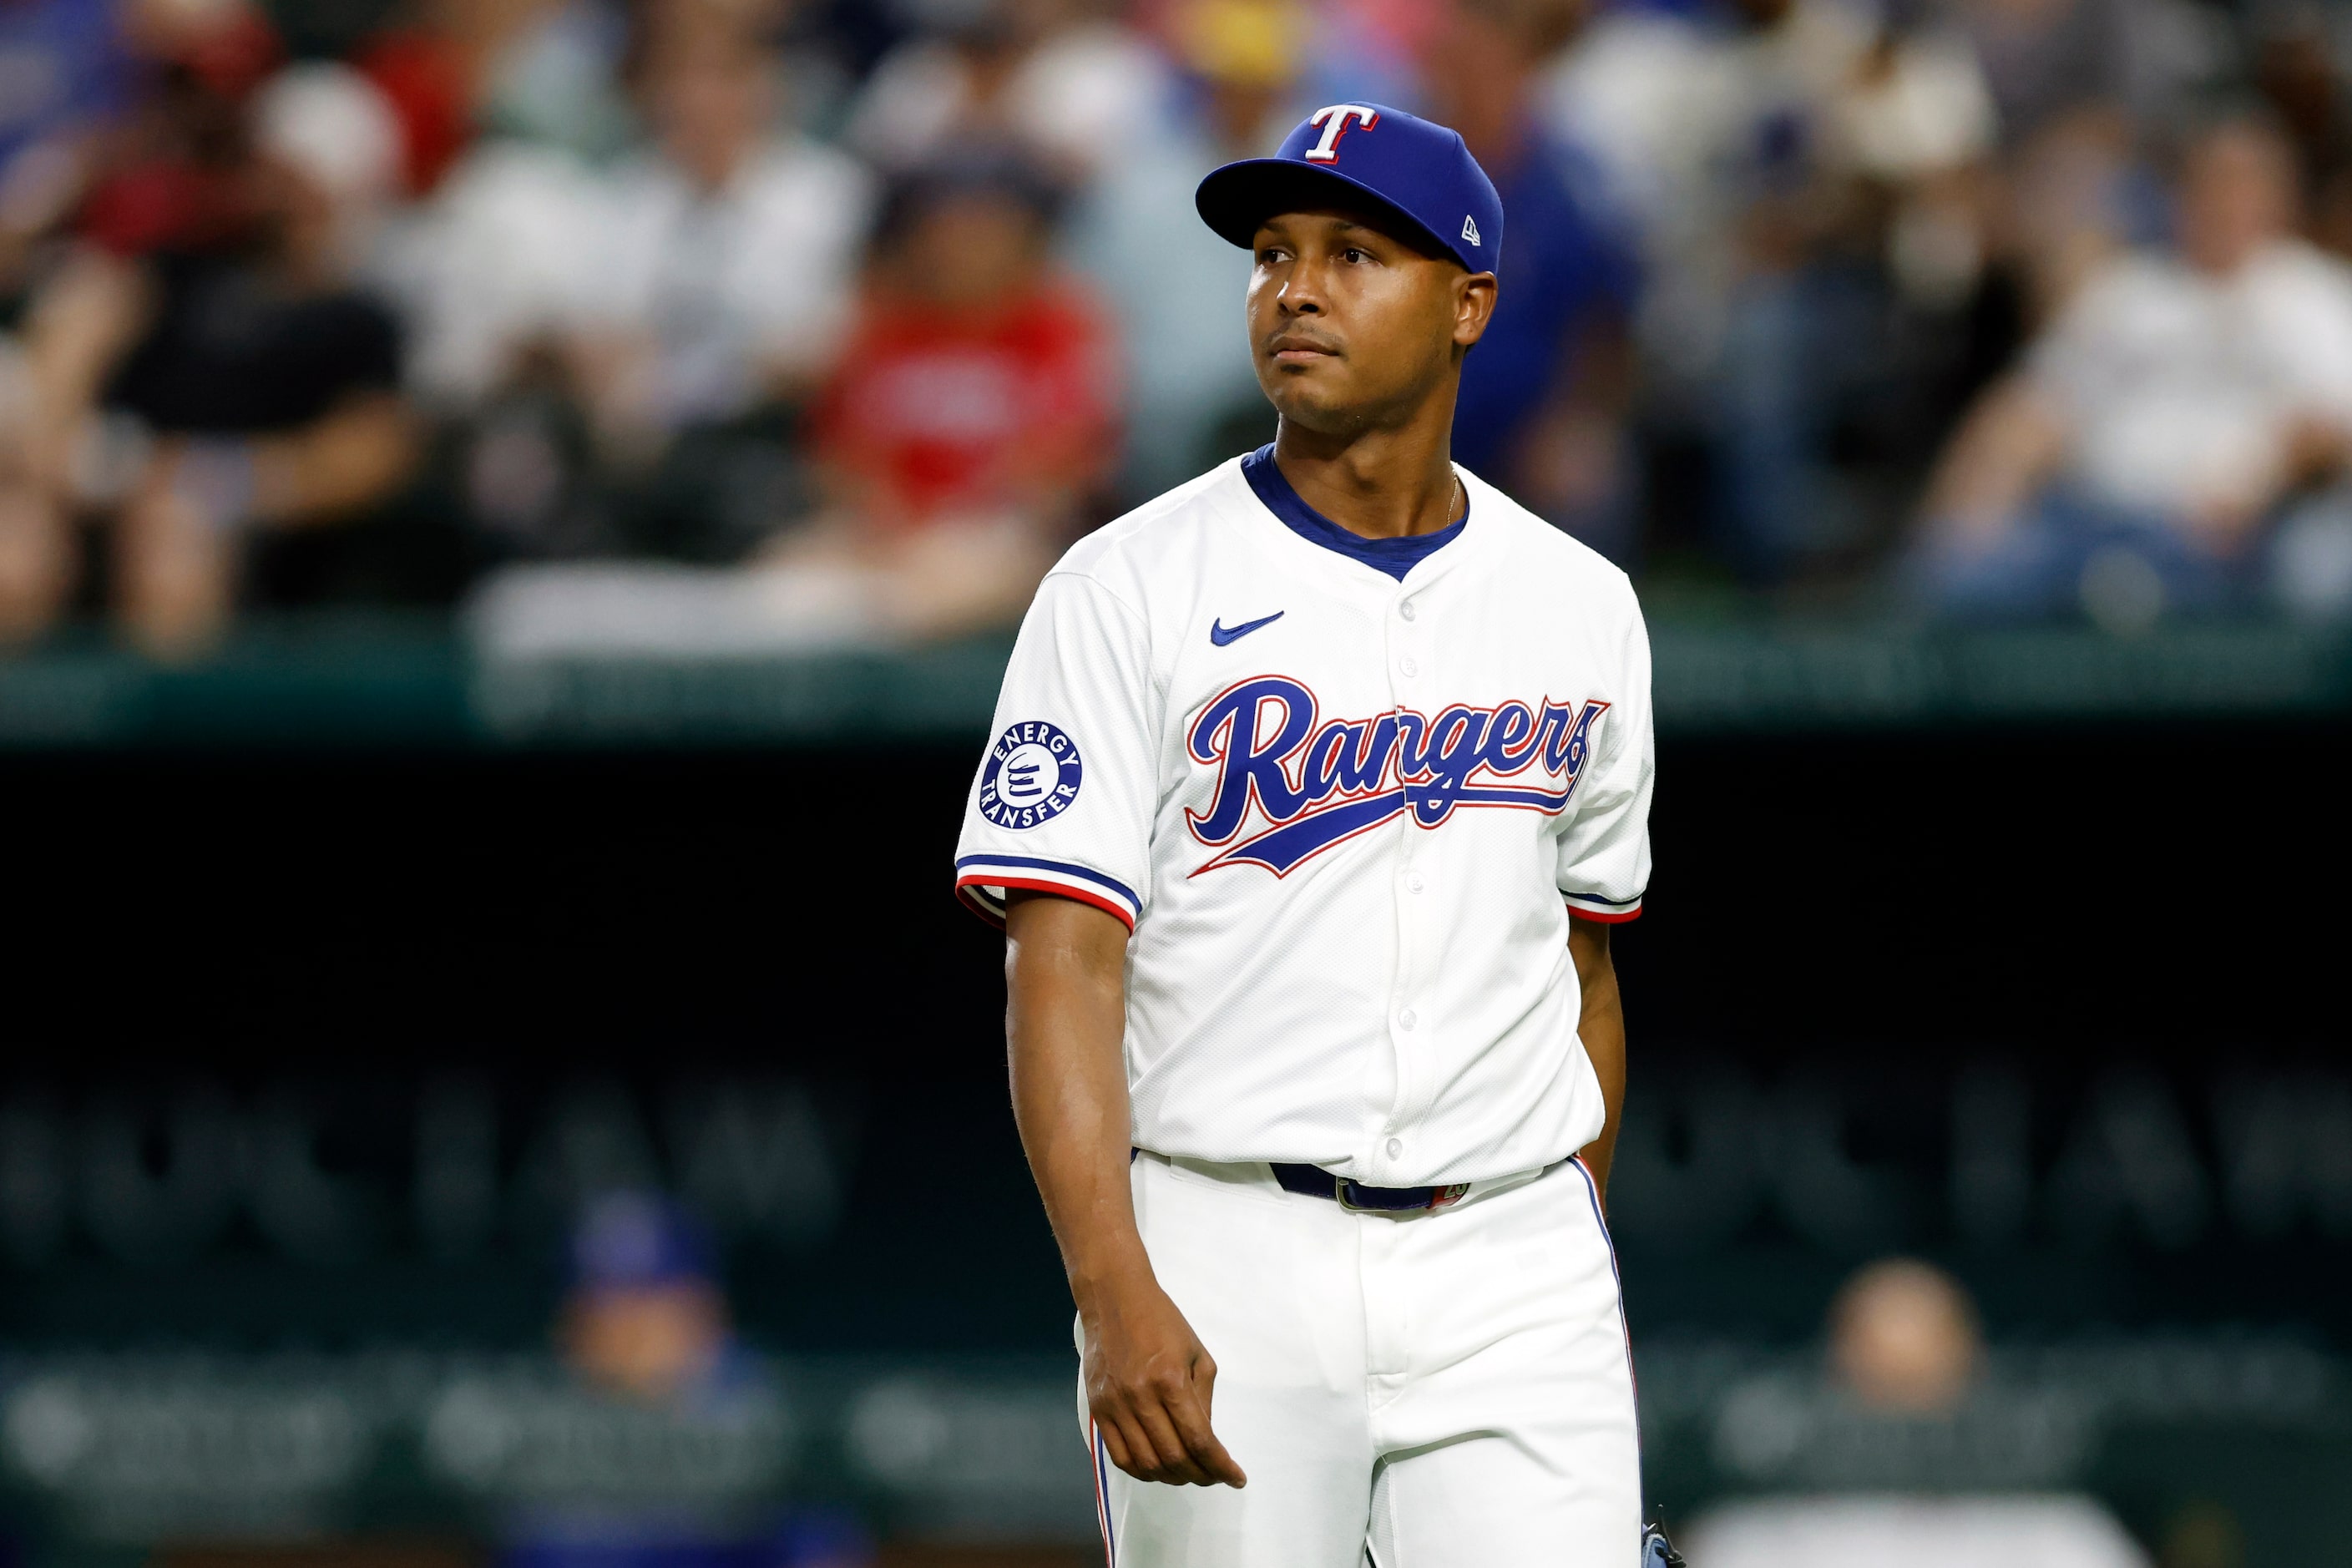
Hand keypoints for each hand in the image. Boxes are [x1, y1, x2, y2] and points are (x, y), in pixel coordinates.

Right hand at [1078, 1268, 1247, 1487]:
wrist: (1115, 1299)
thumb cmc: (1163, 1322)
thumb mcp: (1198, 1355)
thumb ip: (1203, 1400)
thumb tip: (1204, 1441)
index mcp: (1171, 1379)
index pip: (1199, 1439)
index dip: (1220, 1466)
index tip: (1237, 1478)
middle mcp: (1140, 1396)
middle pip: (1173, 1457)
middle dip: (1200, 1475)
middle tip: (1213, 1476)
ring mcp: (1115, 1405)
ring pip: (1146, 1463)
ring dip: (1172, 1478)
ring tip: (1188, 1474)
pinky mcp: (1098, 1409)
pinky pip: (1119, 1455)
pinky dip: (1142, 1471)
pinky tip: (1158, 1469)